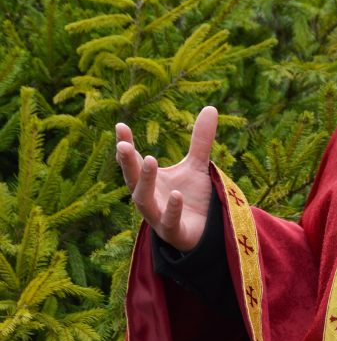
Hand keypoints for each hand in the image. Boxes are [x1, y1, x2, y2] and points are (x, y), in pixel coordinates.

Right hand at [115, 106, 218, 250]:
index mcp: (150, 181)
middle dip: (127, 163)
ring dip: (145, 182)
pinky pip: (169, 222)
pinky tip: (177, 195)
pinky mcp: (173, 233)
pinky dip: (172, 209)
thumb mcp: (197, 165)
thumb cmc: (193, 197)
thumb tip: (211, 107)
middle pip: (132, 180)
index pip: (133, 161)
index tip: (121, 126)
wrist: (206, 232)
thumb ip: (200, 140)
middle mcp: (148, 198)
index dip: (126, 145)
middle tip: (123, 145)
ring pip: (144, 201)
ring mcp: (158, 217)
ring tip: (151, 159)